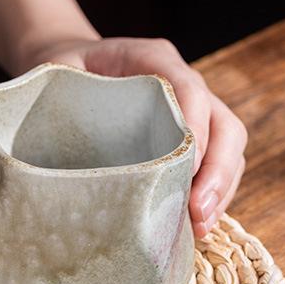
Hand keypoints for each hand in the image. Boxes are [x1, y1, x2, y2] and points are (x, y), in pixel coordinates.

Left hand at [25, 37, 247, 236]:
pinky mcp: (191, 135)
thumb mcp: (55, 73)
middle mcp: (183, 81)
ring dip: (220, 188)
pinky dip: (213, 193)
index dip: (195, 129)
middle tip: (198, 211)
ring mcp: (193, 109)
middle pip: (224, 124)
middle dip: (218, 171)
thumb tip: (59, 149)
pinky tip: (196, 223)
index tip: (186, 169)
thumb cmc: (62, 70)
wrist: (71, 62)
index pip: (188, 89)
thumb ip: (62, 97)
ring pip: (229, 146)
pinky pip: (217, 163)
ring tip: (200, 226)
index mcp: (152, 57)